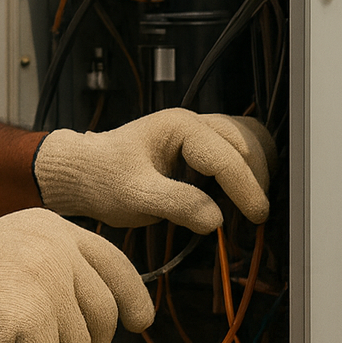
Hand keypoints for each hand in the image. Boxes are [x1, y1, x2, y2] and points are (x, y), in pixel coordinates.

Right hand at [0, 208, 153, 342]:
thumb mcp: (17, 245)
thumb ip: (60, 263)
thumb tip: (106, 308)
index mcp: (53, 228)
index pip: (113, 263)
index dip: (133, 296)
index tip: (140, 320)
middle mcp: (54, 249)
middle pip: (104, 312)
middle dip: (90, 342)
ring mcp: (43, 280)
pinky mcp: (28, 315)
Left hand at [34, 110, 275, 232]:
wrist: (84, 172)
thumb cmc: (103, 179)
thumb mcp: (136, 196)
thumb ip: (176, 204)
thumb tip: (216, 219)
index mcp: (180, 127)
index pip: (226, 157)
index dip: (246, 188)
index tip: (258, 217)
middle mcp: (193, 123)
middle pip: (246, 142)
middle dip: (257, 177)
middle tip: (256, 216)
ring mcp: (197, 131)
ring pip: (247, 140)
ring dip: (258, 169)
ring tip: (255, 203)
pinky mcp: (198, 146)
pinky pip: (236, 148)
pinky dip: (248, 167)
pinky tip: (245, 192)